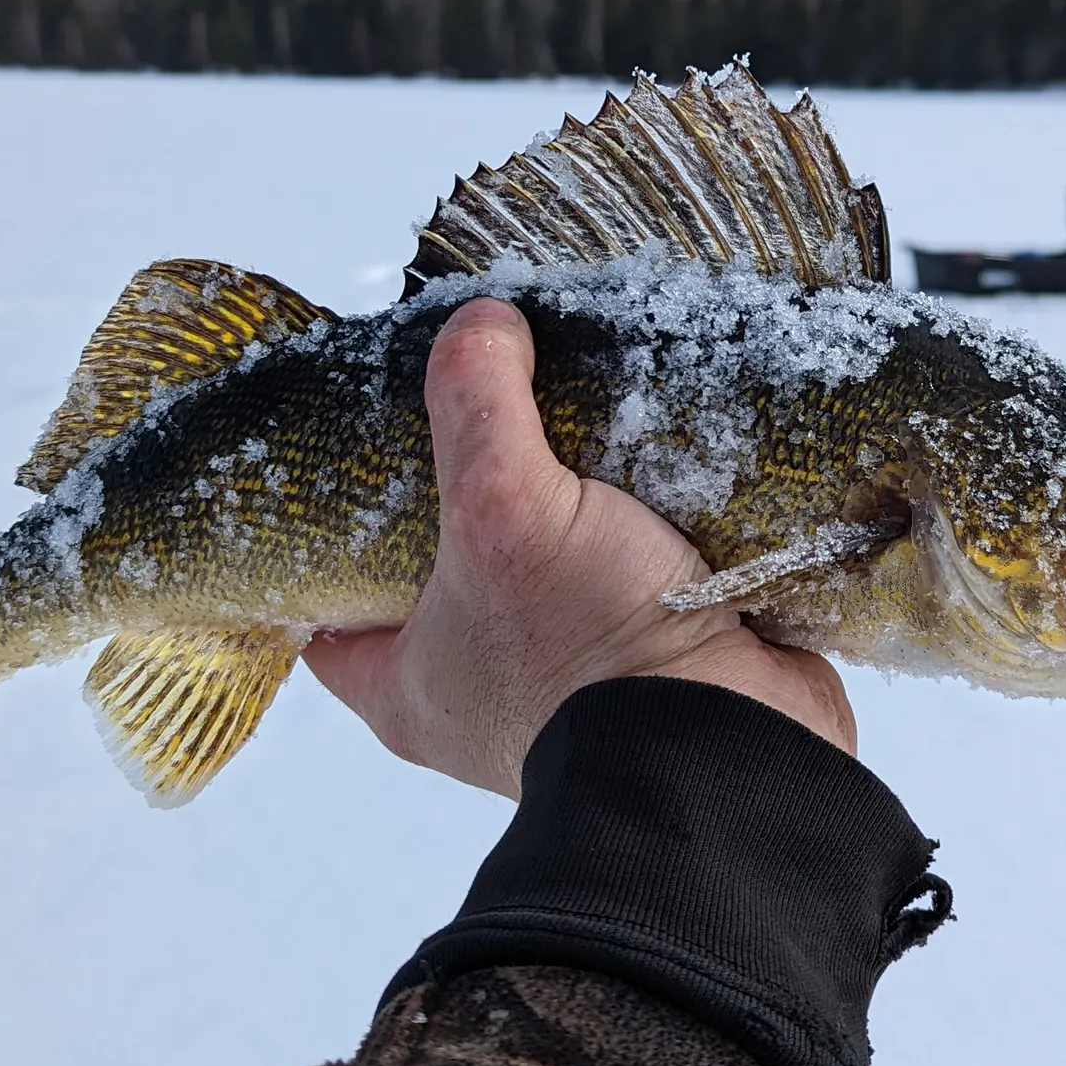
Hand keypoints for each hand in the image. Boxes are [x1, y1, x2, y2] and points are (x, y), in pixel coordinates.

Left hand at [303, 298, 854, 798]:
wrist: (735, 744)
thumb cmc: (589, 654)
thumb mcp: (506, 510)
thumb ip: (478, 408)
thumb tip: (477, 321)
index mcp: (408, 684)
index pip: (331, 605)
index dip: (329, 536)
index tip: (350, 458)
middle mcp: (479, 688)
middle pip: (444, 568)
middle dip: (463, 493)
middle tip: (471, 407)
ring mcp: (567, 678)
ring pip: (541, 565)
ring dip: (559, 504)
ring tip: (562, 412)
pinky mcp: (647, 660)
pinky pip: (622, 575)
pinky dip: (631, 526)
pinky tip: (641, 457)